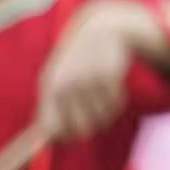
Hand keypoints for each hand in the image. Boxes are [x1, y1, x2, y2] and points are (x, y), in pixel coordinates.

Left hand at [39, 0, 160, 141]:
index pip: (54, 128)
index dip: (65, 138)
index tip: (74, 136)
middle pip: (81, 129)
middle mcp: (67, 84)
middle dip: (90, 130)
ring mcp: (88, 79)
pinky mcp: (109, 75)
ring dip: (107, 116)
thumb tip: (50, 141)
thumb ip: (52, 108)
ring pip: (102, 118)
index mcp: (50, 87)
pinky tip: (116, 94)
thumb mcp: (58, 78)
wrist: (102, 28)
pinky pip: (116, 105)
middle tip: (95, 124)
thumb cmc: (77, 61)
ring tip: (106, 105)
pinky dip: (118, 104)